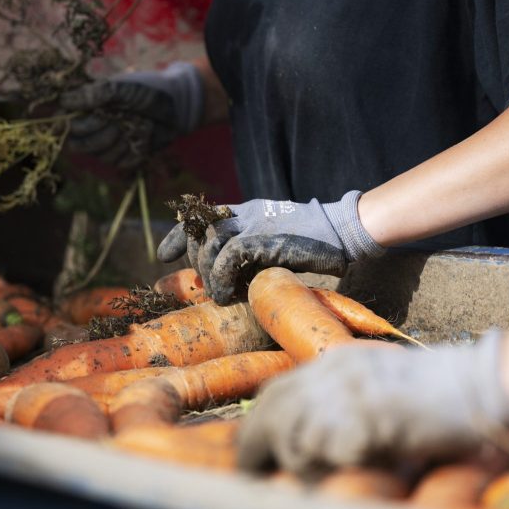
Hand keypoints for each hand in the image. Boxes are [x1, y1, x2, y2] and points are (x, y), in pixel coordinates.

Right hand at [61, 61, 202, 170]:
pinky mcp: (126, 156)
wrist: (178, 106)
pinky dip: (130, 151)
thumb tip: (62, 101)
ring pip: (99, 155)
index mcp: (89, 107)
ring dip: (116, 142)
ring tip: (132, 125)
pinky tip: (141, 138)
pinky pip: (118, 162)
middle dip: (96, 132)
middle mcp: (96, 126)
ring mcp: (111, 143)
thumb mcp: (120, 88)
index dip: (69, 124)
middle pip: (78, 143)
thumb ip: (92, 95)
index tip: (82, 118)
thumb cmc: (148, 90)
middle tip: (115, 120)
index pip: (64, 122)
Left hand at [156, 191, 384, 304]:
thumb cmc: (314, 251)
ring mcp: (255, 224)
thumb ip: (246, 257)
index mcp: (244, 215)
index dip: (180, 236)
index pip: (199, 220)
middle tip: (213, 286)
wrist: (344, 234)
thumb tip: (220, 283)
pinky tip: (227, 292)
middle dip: (198, 264)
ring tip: (221, 294)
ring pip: (211, 244)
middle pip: (201, 235)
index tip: (164, 255)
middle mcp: (244, 216)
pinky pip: (232, 253)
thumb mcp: (273, 249)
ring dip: (210, 274)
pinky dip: (222, 275)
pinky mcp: (267, 237)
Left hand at [236, 331, 508, 475]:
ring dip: (294, 463)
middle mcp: (336, 373)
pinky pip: (325, 453)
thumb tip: (316, 431)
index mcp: (337, 362)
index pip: (277, 390)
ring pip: (292, 434)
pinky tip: (338, 477)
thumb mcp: (379, 378)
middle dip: (254, 445)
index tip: (250, 447)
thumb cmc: (439, 387)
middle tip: (251, 474)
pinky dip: (323, 471)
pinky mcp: (368, 422)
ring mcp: (350, 395)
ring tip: (310, 478)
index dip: (258, 422)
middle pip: (273, 410)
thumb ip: (345, 393)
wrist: (480, 380)